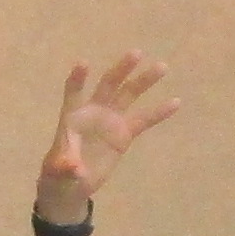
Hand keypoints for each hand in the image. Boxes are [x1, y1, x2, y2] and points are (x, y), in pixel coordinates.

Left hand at [37, 51, 180, 216]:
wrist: (73, 182)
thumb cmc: (59, 172)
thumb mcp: (58, 170)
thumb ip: (66, 165)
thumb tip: (75, 169)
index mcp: (72, 116)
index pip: (74, 93)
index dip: (78, 80)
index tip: (84, 64)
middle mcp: (93, 112)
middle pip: (108, 85)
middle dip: (121, 70)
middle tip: (136, 53)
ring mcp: (110, 120)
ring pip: (129, 95)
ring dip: (144, 81)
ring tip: (162, 66)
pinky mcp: (124, 134)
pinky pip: (144, 120)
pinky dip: (159, 112)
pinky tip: (176, 102)